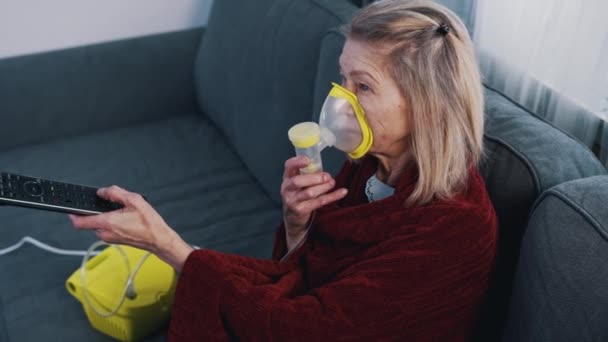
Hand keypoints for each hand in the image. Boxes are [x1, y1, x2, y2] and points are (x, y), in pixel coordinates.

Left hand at [68, 185, 192, 270]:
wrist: (158, 240)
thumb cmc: (149, 224)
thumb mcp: (135, 200)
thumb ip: (115, 193)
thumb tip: (102, 191)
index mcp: (107, 222)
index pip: (79, 221)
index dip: (72, 214)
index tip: (70, 207)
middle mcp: (105, 233)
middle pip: (90, 220)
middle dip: (96, 210)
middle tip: (111, 204)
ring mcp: (109, 238)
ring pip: (98, 224)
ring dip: (105, 216)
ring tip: (122, 211)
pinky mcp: (114, 239)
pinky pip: (105, 228)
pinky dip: (110, 222)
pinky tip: (125, 218)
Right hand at [281, 157, 347, 246]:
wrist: (292, 215)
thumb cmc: (298, 193)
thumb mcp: (298, 181)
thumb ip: (307, 174)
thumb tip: (324, 170)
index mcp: (287, 177)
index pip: (288, 166)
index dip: (296, 162)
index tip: (307, 160)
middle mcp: (287, 188)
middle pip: (297, 181)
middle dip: (314, 178)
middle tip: (327, 176)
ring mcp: (293, 200)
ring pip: (309, 193)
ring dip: (323, 187)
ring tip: (332, 182)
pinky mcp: (301, 210)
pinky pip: (319, 202)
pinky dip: (332, 196)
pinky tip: (342, 192)